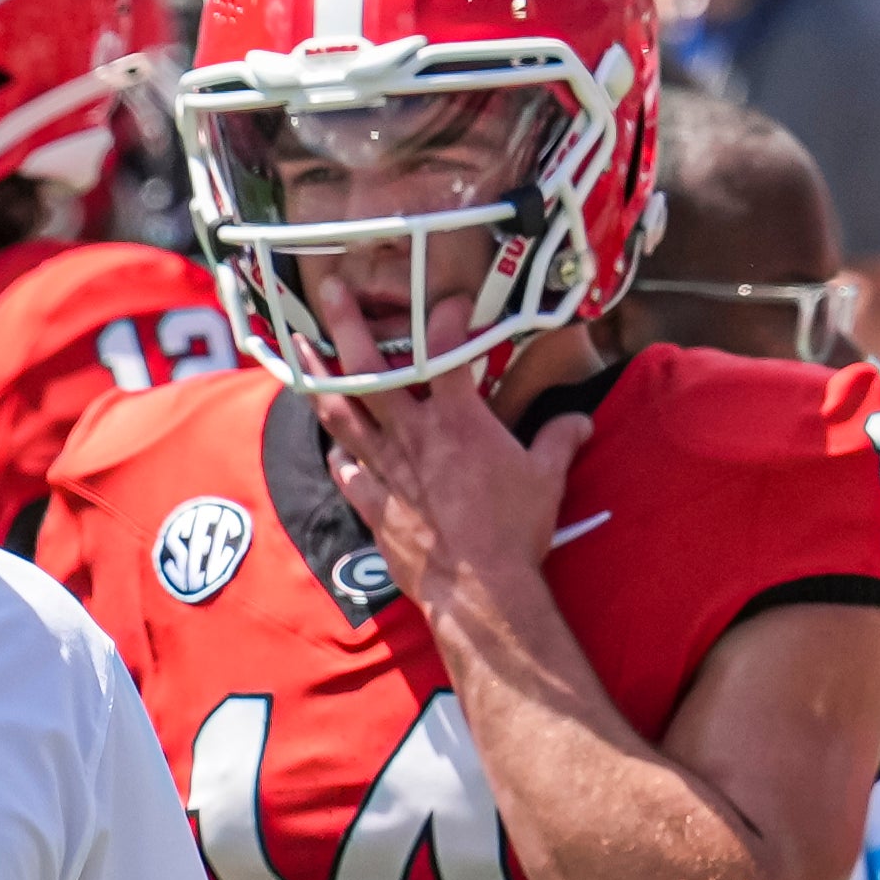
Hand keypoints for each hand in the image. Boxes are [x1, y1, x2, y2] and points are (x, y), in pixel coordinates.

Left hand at [308, 283, 591, 622]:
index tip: (449, 299)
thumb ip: (558, 440)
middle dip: (347, 325)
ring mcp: (386, 469)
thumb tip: (577, 422)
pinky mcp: (373, 504)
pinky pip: (346, 471)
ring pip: (341, 414)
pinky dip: (339, 454)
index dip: (445, 317)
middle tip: (329, 292)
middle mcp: (413, 435)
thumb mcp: (547, 477)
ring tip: (301, 352)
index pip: (446, 350)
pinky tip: (335, 443)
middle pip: (371, 370)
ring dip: (319, 379)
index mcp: (458, 419)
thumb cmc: (515, 529)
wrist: (479, 587)